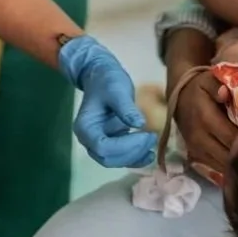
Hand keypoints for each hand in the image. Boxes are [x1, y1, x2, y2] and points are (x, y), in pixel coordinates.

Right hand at [58, 36, 156, 167]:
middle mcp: (89, 139)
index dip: (125, 146)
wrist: (102, 75)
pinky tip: (150, 154)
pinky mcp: (111, 142)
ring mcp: (99, 142)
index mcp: (85, 128)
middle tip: (151, 137)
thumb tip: (140, 124)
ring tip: (152, 143)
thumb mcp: (116, 89)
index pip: (103, 147)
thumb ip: (126, 107)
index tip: (145, 134)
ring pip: (116, 160)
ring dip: (135, 157)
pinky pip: (122, 156)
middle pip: (108, 158)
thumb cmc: (106, 80)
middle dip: (131, 152)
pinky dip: (136, 158)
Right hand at [171, 68, 236, 184]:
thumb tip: (224, 93)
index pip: (233, 136)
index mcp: (205, 117)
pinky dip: (230, 165)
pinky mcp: (196, 157)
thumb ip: (218, 85)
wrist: (179, 98)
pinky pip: (217, 167)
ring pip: (224, 164)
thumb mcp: (209, 79)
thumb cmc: (200, 88)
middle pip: (230, 154)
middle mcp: (199, 138)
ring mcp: (196, 150)